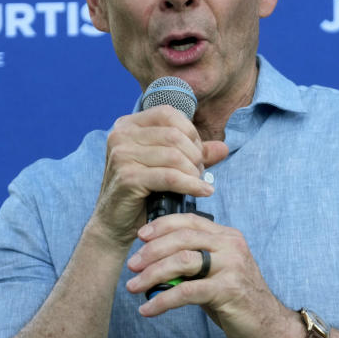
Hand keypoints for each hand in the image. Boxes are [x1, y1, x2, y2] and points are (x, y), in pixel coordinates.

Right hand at [89, 106, 228, 247]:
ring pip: (174, 155)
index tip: (197, 154)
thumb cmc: (141, 192)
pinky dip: (191, 185)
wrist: (115, 224)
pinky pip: (170, 177)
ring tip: (198, 183)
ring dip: (193, 171)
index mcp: (127, 125)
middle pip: (174, 134)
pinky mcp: (127, 177)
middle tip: (200, 173)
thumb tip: (224, 148)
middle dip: (194, 155)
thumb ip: (193, 154)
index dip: (190, 132)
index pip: (168, 114)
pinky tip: (203, 191)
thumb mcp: (167, 166)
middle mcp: (121, 135)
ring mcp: (122, 155)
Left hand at [124, 213, 301, 337]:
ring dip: (152, 274)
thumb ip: (193, 263)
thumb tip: (154, 263)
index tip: (140, 236)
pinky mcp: (228, 290)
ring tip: (133, 286)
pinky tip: (148, 309)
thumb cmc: (238, 300)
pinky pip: (187, 291)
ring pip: (182, 261)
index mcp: (227, 237)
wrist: (270, 327)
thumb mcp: (216, 273)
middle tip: (131, 265)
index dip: (161, 226)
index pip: (189, 221)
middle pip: (182, 238)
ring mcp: (231, 267)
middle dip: (151, 251)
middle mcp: (230, 246)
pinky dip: (162, 300)